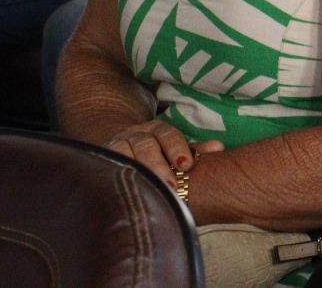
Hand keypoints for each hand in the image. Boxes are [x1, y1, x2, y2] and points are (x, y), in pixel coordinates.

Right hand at [105, 120, 220, 188]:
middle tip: (170, 186)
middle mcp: (137, 134)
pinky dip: (114, 174)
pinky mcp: (103, 158)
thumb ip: (194, 151)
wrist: (122, 150)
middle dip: (158, 165)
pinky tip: (123, 190)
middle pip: (147, 145)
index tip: (186, 165)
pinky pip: (107, 164)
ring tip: (148, 190)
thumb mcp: (174, 150)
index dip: (177, 148)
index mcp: (158, 130)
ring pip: (124, 154)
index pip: (168, 135)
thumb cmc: (156, 154)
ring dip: (136, 172)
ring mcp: (118, 145)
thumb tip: (218, 147)